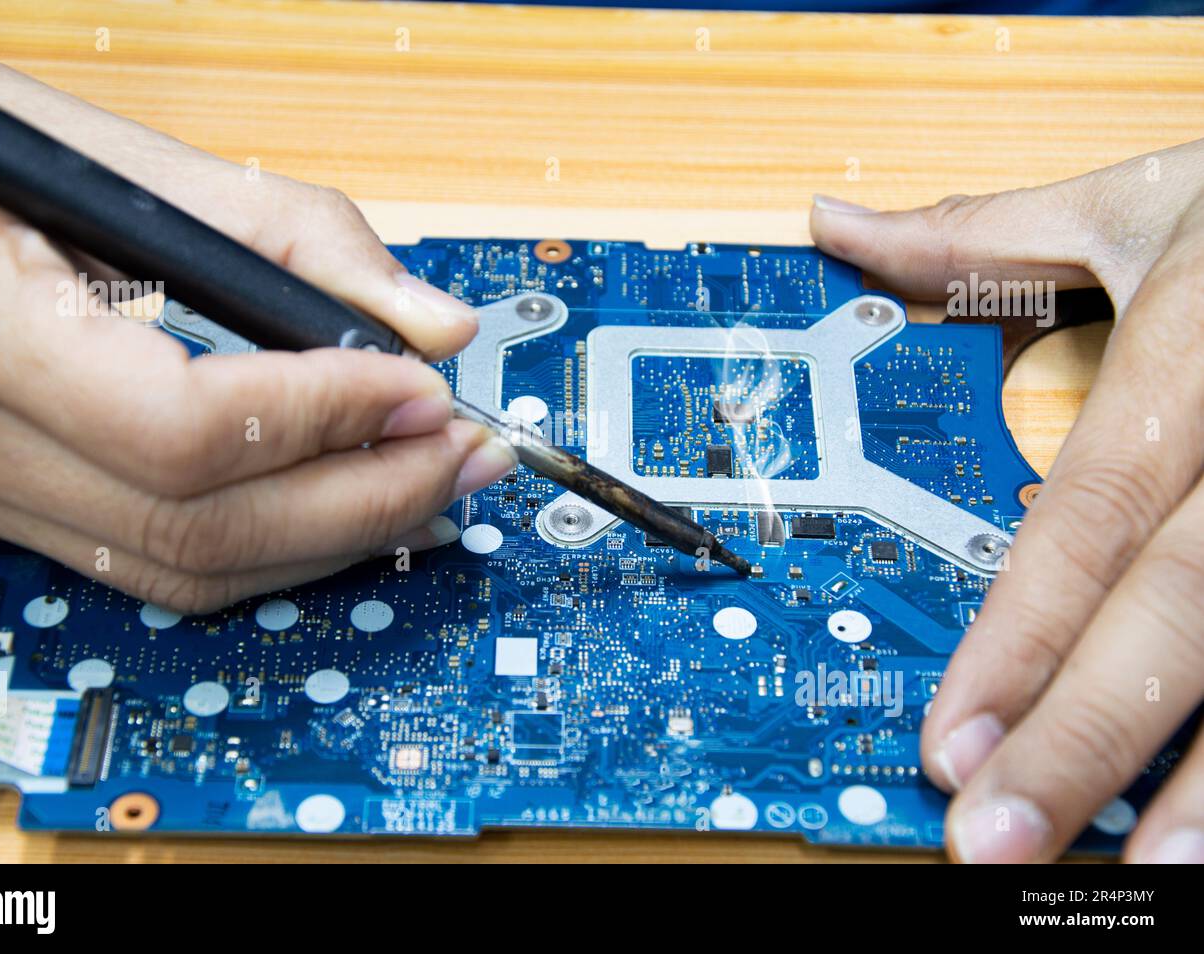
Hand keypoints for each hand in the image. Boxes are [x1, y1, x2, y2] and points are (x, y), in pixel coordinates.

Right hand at [0, 30, 515, 612]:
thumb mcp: (92, 144)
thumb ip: (277, 231)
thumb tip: (429, 323)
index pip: (182, 425)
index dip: (326, 415)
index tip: (423, 388)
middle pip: (199, 529)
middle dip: (363, 497)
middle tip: (464, 454)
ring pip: (182, 569)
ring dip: (331, 535)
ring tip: (429, 483)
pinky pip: (149, 558)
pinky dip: (266, 540)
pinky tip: (339, 501)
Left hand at [812, 139, 1203, 862]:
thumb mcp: (1138, 205)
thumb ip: (984, 235)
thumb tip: (839, 228)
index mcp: (1199, 341)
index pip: (1093, 515)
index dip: (1022, 637)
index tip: (948, 742)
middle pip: (1183, 609)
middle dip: (1087, 740)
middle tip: (994, 839)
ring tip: (1141, 882)